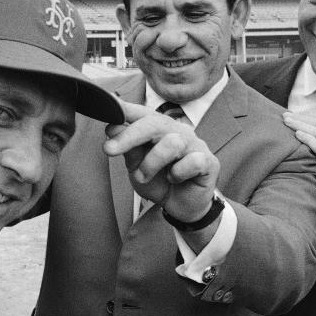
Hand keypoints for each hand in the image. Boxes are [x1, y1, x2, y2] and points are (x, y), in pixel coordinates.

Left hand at [103, 101, 219, 221]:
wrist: (180, 206)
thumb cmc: (158, 181)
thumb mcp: (136, 166)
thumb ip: (127, 148)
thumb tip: (112, 128)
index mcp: (158, 128)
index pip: (142, 113)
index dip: (125, 109)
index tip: (107, 109)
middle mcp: (177, 131)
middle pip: (154, 123)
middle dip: (129, 136)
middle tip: (109, 150)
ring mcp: (195, 144)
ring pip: (172, 143)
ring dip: (151, 163)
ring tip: (143, 177)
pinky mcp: (209, 161)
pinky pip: (193, 162)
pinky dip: (179, 173)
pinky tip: (175, 179)